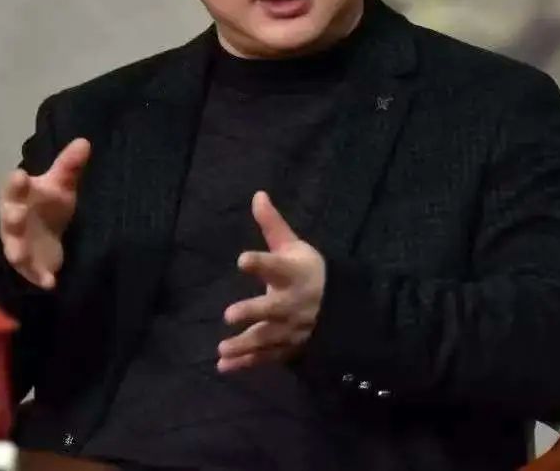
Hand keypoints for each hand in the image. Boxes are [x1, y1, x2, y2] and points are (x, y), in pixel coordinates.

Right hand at [0, 137, 90, 288]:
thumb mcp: (60, 185)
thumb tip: (84, 141)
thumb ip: (69, 166)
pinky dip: (40, 277)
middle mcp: (14, 220)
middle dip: (11, 217)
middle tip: (16, 214)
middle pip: (9, 218)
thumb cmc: (47, 204)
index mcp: (19, 196)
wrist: (45, 236)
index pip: (13, 187)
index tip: (20, 176)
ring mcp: (19, 244)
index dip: (15, 183)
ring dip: (17, 251)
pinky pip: (33, 273)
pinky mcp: (30, 266)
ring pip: (14, 248)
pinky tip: (51, 282)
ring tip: (19, 256)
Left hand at [218, 191, 325, 372]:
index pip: (276, 266)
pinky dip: (246, 363)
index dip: (260, 263)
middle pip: (272, 308)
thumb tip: (257, 194)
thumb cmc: (307, 270)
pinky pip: (265, 357)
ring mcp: (289, 328)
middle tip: (229, 315)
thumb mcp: (293, 245)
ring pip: (267, 338)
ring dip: (244, 344)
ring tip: (222, 349)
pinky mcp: (286, 346)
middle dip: (253, 312)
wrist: (338, 306)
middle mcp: (291, 302)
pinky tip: (223, 366)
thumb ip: (272, 225)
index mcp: (292, 273)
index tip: (242, 260)